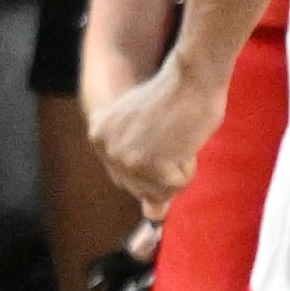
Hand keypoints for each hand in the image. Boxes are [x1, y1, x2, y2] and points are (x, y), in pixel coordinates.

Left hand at [93, 52, 230, 217]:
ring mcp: (125, 157)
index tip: (160, 141)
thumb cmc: (177, 97)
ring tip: (178, 138)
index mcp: (98, 133)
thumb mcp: (146, 131)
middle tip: (172, 138)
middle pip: (139, 187)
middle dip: (162, 171)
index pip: (123, 174)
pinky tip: (184, 141)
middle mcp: (104, 146)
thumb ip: (142, 169)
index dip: (150, 164)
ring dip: (177, 170)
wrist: (191, 76)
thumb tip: (153, 214)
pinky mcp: (149, 164)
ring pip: (161, 190)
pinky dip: (188, 167)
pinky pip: (177, 185)